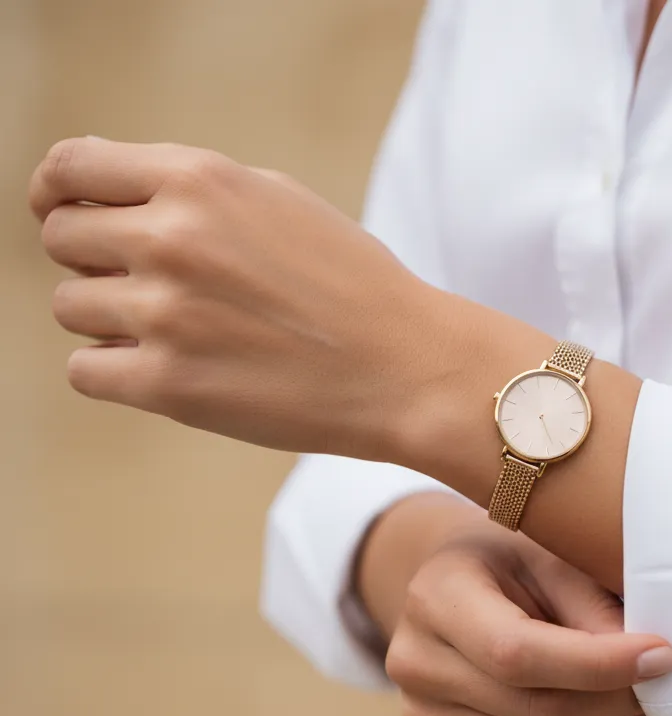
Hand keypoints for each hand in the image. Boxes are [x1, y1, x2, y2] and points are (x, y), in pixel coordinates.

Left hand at [30, 137, 478, 458]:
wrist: (409, 368)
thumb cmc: (355, 287)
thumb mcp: (278, 201)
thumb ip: (194, 193)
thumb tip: (116, 204)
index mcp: (199, 181)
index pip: (72, 169)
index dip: (56, 192)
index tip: (61, 213)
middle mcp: (171, 239)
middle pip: (63, 240)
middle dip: (95, 262)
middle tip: (149, 288)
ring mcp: (165, 314)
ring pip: (71, 308)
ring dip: (111, 320)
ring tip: (179, 334)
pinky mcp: (168, 385)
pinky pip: (86, 370)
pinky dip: (115, 370)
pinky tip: (167, 370)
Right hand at [385, 518, 671, 715]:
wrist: (450, 589)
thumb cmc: (505, 566)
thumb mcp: (546, 557)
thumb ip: (591, 607)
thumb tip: (649, 665)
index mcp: (435, 600)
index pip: (517, 654)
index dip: (598, 664)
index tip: (661, 656)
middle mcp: (416, 667)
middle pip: (536, 713)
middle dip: (615, 704)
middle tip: (657, 683)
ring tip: (636, 710)